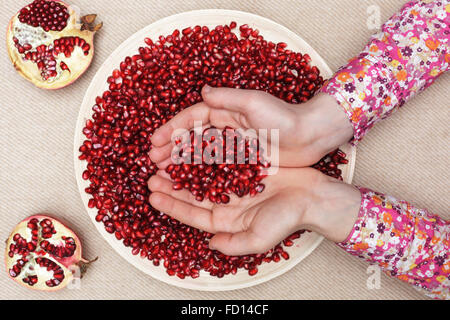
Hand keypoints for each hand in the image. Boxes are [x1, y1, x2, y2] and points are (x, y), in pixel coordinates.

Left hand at [148, 167, 360, 254]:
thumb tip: (209, 244)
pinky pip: (218, 161)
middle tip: (151, 176)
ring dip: (183, 170)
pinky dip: (203, 156)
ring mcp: (234, 186)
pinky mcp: (242, 169)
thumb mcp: (259, 238)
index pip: (193, 215)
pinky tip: (190, 148)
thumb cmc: (288, 218)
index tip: (153, 195)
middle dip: (171, 186)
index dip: (172, 205)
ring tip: (164, 161)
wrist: (313, 196)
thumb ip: (233, 244)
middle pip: (193, 195)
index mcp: (227, 221)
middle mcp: (227, 204)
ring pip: (201, 177)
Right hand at [149, 86, 352, 167]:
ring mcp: (234, 144)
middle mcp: (227, 126)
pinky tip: (189, 183)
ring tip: (164, 173)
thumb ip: (228, 98)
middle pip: (193, 136)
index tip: (154, 142)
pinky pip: (216, 166)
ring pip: (201, 152)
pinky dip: (201, 172)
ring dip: (182, 161)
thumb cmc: (284, 118)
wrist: (311, 136)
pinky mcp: (243, 160)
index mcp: (227, 111)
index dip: (172, 129)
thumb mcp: (254, 103)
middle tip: (153, 161)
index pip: (193, 118)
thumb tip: (203, 91)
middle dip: (172, 147)